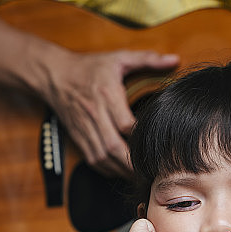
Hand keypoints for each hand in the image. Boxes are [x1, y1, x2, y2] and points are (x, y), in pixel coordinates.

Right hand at [41, 49, 177, 176]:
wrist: (56, 76)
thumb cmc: (90, 67)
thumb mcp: (119, 58)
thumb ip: (147, 59)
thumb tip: (174, 60)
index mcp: (106, 94)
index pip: (125, 124)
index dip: (141, 136)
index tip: (156, 142)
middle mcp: (94, 114)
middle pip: (114, 146)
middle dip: (133, 162)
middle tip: (151, 169)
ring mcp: (85, 128)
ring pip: (103, 157)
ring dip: (122, 169)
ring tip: (139, 174)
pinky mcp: (79, 137)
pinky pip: (93, 160)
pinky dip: (108, 169)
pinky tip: (121, 169)